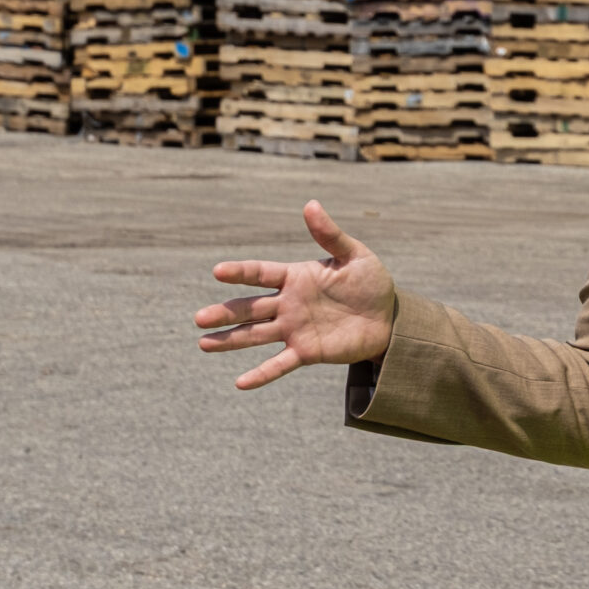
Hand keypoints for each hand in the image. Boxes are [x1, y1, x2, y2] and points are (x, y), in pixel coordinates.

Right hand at [194, 201, 396, 389]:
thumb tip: (310, 205)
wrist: (388, 318)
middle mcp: (288, 304)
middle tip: (199, 318)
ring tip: (203, 344)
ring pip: (255, 335)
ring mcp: (294, 329)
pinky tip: (240, 383)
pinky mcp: (307, 352)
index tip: (218, 271)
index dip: (240, 272)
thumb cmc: (370, 282)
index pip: (261, 273)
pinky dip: (261, 374)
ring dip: (230, 340)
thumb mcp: (354, 255)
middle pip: (250, 308)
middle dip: (225, 313)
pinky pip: (279, 364)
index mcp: (295, 277)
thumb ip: (330, 235)